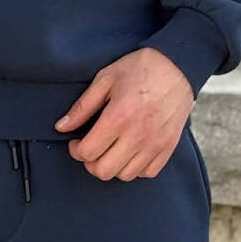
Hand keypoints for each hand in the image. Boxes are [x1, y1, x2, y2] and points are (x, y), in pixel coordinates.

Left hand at [56, 48, 194, 179]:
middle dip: (90, 162)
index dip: (76, 150)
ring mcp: (155, 143)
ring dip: (112, 166)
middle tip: (91, 148)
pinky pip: (147, 172)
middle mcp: (138, 135)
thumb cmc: (140, 68)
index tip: (76, 142)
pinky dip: (135, 168)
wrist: (178, 66)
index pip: (88, 152)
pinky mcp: (168, 147)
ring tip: (110, 150)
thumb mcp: (106, 79)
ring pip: (125, 175)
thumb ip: (82, 106)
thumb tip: (61, 127)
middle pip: (104, 170)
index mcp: (119, 116)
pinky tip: (130, 152)